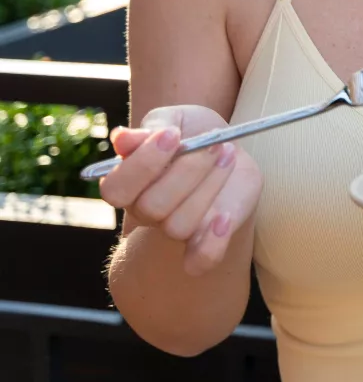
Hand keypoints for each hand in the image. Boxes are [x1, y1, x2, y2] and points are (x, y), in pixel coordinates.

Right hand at [99, 105, 262, 276]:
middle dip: (188, 170)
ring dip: (210, 188)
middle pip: (152, 207)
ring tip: (227, 156)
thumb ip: (151, 128)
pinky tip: (225, 218)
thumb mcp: (174, 120)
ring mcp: (174, 229)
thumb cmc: (194, 133)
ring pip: (179, 226)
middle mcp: (145, 211)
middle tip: (214, 144)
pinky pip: (199, 261)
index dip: (143, 163)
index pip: (115, 188)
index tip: (173, 135)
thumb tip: (121, 138)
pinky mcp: (204, 242)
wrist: (228, 152)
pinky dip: (211, 244)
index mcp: (128, 183)